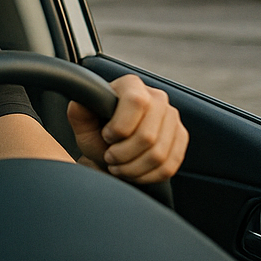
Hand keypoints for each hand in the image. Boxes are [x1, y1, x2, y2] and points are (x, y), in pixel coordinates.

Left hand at [68, 74, 186, 184]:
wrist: (111, 147)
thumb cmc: (96, 132)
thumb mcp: (82, 123)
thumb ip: (79, 112)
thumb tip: (81, 101)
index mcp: (131, 85)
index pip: (136, 102)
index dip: (120, 126)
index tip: (107, 136)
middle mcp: (157, 97)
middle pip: (148, 135)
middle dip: (123, 154)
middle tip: (109, 157)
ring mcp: (172, 118)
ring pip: (159, 154)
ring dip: (133, 168)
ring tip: (118, 166)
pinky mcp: (180, 138)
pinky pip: (170, 165)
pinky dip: (147, 175)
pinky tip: (133, 172)